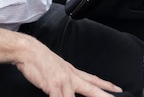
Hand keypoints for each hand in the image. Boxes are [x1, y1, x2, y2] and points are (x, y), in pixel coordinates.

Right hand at [0, 29, 121, 96]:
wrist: (27, 50)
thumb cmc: (36, 57)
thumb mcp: (55, 65)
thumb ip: (62, 74)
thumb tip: (65, 83)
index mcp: (71, 70)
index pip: (92, 79)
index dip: (105, 84)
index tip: (117, 88)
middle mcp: (70, 77)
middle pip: (92, 90)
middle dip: (104, 96)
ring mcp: (63, 82)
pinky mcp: (53, 87)